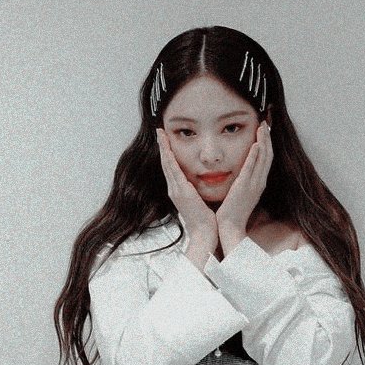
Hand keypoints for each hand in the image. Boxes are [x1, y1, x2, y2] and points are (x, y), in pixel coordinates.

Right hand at [156, 129, 217, 246]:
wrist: (204, 233)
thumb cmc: (204, 220)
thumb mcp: (198, 201)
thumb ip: (195, 192)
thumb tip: (196, 185)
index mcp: (178, 191)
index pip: (170, 168)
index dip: (167, 153)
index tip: (165, 140)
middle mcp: (174, 189)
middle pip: (165, 163)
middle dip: (162, 146)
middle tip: (159, 131)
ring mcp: (175, 190)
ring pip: (167, 164)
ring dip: (163, 148)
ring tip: (161, 134)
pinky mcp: (180, 191)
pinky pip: (173, 171)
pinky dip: (169, 158)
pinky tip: (167, 148)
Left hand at [215, 121, 272, 233]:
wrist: (230, 227)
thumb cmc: (232, 211)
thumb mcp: (240, 192)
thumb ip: (242, 180)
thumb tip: (240, 170)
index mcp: (258, 182)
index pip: (266, 159)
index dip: (267, 143)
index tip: (264, 130)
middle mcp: (259, 182)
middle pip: (268, 155)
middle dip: (267, 138)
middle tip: (266, 122)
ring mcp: (254, 185)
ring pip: (263, 159)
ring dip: (264, 142)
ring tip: (263, 127)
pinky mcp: (245, 187)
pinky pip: (252, 169)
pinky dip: (255, 156)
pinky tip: (256, 145)